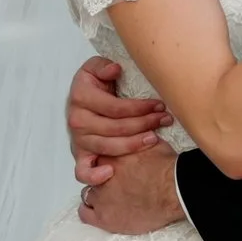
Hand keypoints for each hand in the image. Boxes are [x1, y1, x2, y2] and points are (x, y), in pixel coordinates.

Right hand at [66, 56, 172, 186]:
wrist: (82, 99)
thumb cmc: (95, 84)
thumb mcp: (95, 67)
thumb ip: (103, 65)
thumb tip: (114, 69)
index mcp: (81, 97)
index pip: (115, 107)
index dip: (140, 108)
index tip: (159, 105)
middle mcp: (77, 120)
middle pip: (116, 128)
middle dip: (144, 124)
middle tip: (164, 119)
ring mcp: (78, 139)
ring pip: (108, 147)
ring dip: (134, 144)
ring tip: (154, 138)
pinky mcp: (80, 154)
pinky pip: (83, 170)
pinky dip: (94, 175)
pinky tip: (111, 172)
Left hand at [79, 140, 182, 234]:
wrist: (173, 190)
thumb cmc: (167, 167)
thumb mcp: (153, 143)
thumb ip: (139, 138)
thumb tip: (141, 132)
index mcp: (110, 154)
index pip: (97, 156)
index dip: (105, 162)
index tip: (114, 166)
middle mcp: (99, 174)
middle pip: (91, 174)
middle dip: (101, 177)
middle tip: (115, 182)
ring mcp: (100, 196)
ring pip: (88, 193)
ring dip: (98, 194)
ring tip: (112, 197)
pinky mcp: (104, 217)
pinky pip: (85, 214)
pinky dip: (91, 212)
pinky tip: (104, 212)